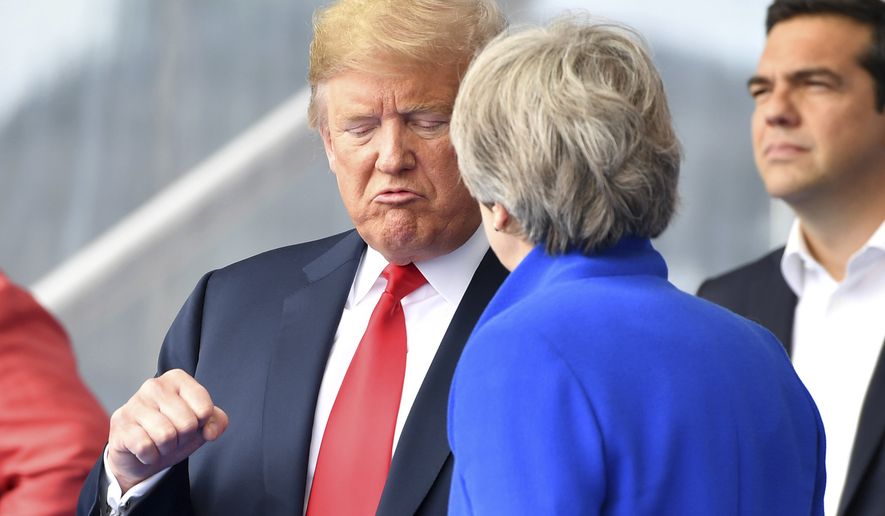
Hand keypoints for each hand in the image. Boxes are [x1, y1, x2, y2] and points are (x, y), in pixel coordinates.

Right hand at [107, 369, 228, 492]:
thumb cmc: (174, 432)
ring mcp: (134, 403)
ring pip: (166, 435)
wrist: (140, 454)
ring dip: (167, 448)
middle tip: (174, 436)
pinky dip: (150, 456)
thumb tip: (210, 431)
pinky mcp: (120, 424)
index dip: (202, 425)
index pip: (205, 408)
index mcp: (177, 379)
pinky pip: (146, 447)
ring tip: (160, 443)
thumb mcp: (201, 425)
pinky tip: (145, 449)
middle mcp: (154, 385)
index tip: (191, 423)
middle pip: (187, 423)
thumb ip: (216, 422)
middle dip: (183, 438)